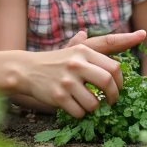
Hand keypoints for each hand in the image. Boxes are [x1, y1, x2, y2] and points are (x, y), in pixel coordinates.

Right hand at [20, 29, 144, 118]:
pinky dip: (80, 113)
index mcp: (83, 51)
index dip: (121, 81)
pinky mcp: (58, 96)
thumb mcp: (69, 49)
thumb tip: (85, 33)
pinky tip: (75, 107)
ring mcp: (67, 81)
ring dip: (94, 108)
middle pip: (107, 82)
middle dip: (114, 96)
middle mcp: (76, 64)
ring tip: (89, 104)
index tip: (120, 88)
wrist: (25, 70)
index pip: (114, 66)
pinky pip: (79, 112)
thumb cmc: (52, 61)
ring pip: (93, 103)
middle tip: (112, 101)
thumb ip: (83, 43)